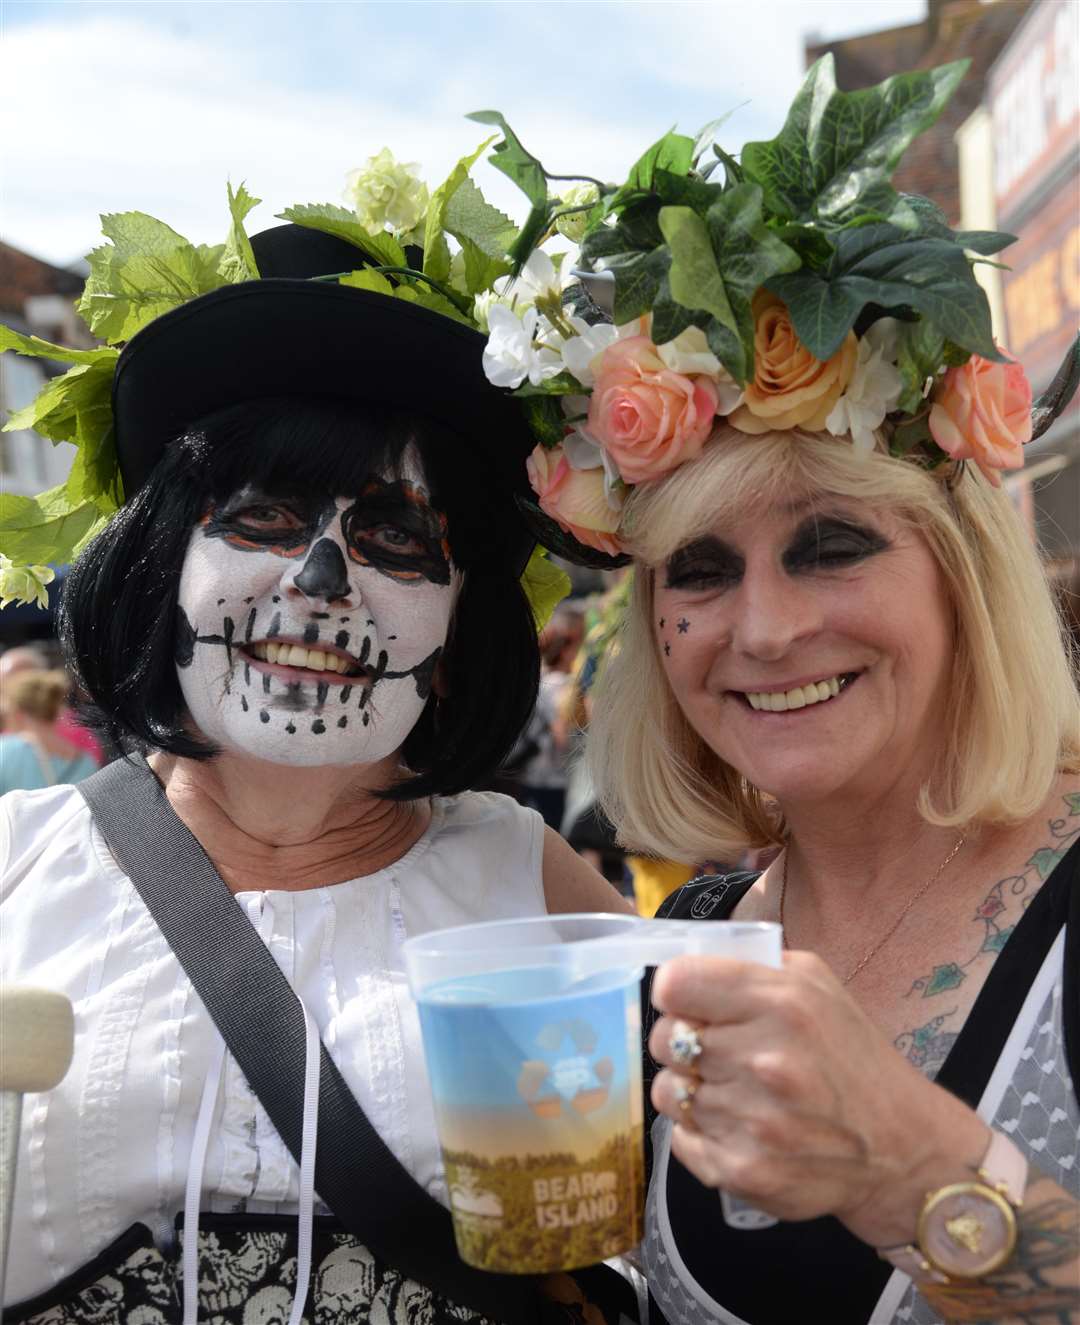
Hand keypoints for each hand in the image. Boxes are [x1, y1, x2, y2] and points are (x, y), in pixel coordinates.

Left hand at [648, 951, 988, 1248]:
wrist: (899, 1148)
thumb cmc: (852, 1056)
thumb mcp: (817, 983)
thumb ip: (751, 964)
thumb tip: (685, 968)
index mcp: (780, 1002)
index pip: (674, 985)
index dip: (675, 992)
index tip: (687, 1002)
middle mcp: (762, 1060)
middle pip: (665, 1038)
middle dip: (682, 1040)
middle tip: (715, 1050)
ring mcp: (751, 1121)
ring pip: (668, 1091)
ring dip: (690, 1088)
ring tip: (731, 1090)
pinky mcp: (743, 1171)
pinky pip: (681, 1137)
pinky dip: (700, 1132)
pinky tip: (737, 1125)